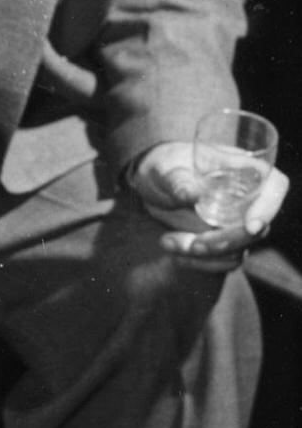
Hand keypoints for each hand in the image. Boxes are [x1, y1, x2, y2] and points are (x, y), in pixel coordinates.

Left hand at [128, 139, 287, 273]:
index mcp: (240, 169)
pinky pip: (222, 261)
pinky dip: (196, 262)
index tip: (251, 227)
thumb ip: (176, 181)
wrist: (152, 185)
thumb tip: (192, 195)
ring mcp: (235, 222)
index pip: (275, 185)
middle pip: (258, 227)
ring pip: (238, 250)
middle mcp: (245, 198)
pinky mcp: (222, 240)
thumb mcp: (163, 169)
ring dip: (205, 255)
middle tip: (193, 244)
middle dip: (226, 242)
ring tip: (167, 242)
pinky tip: (169, 246)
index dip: (270, 206)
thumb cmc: (163, 166)